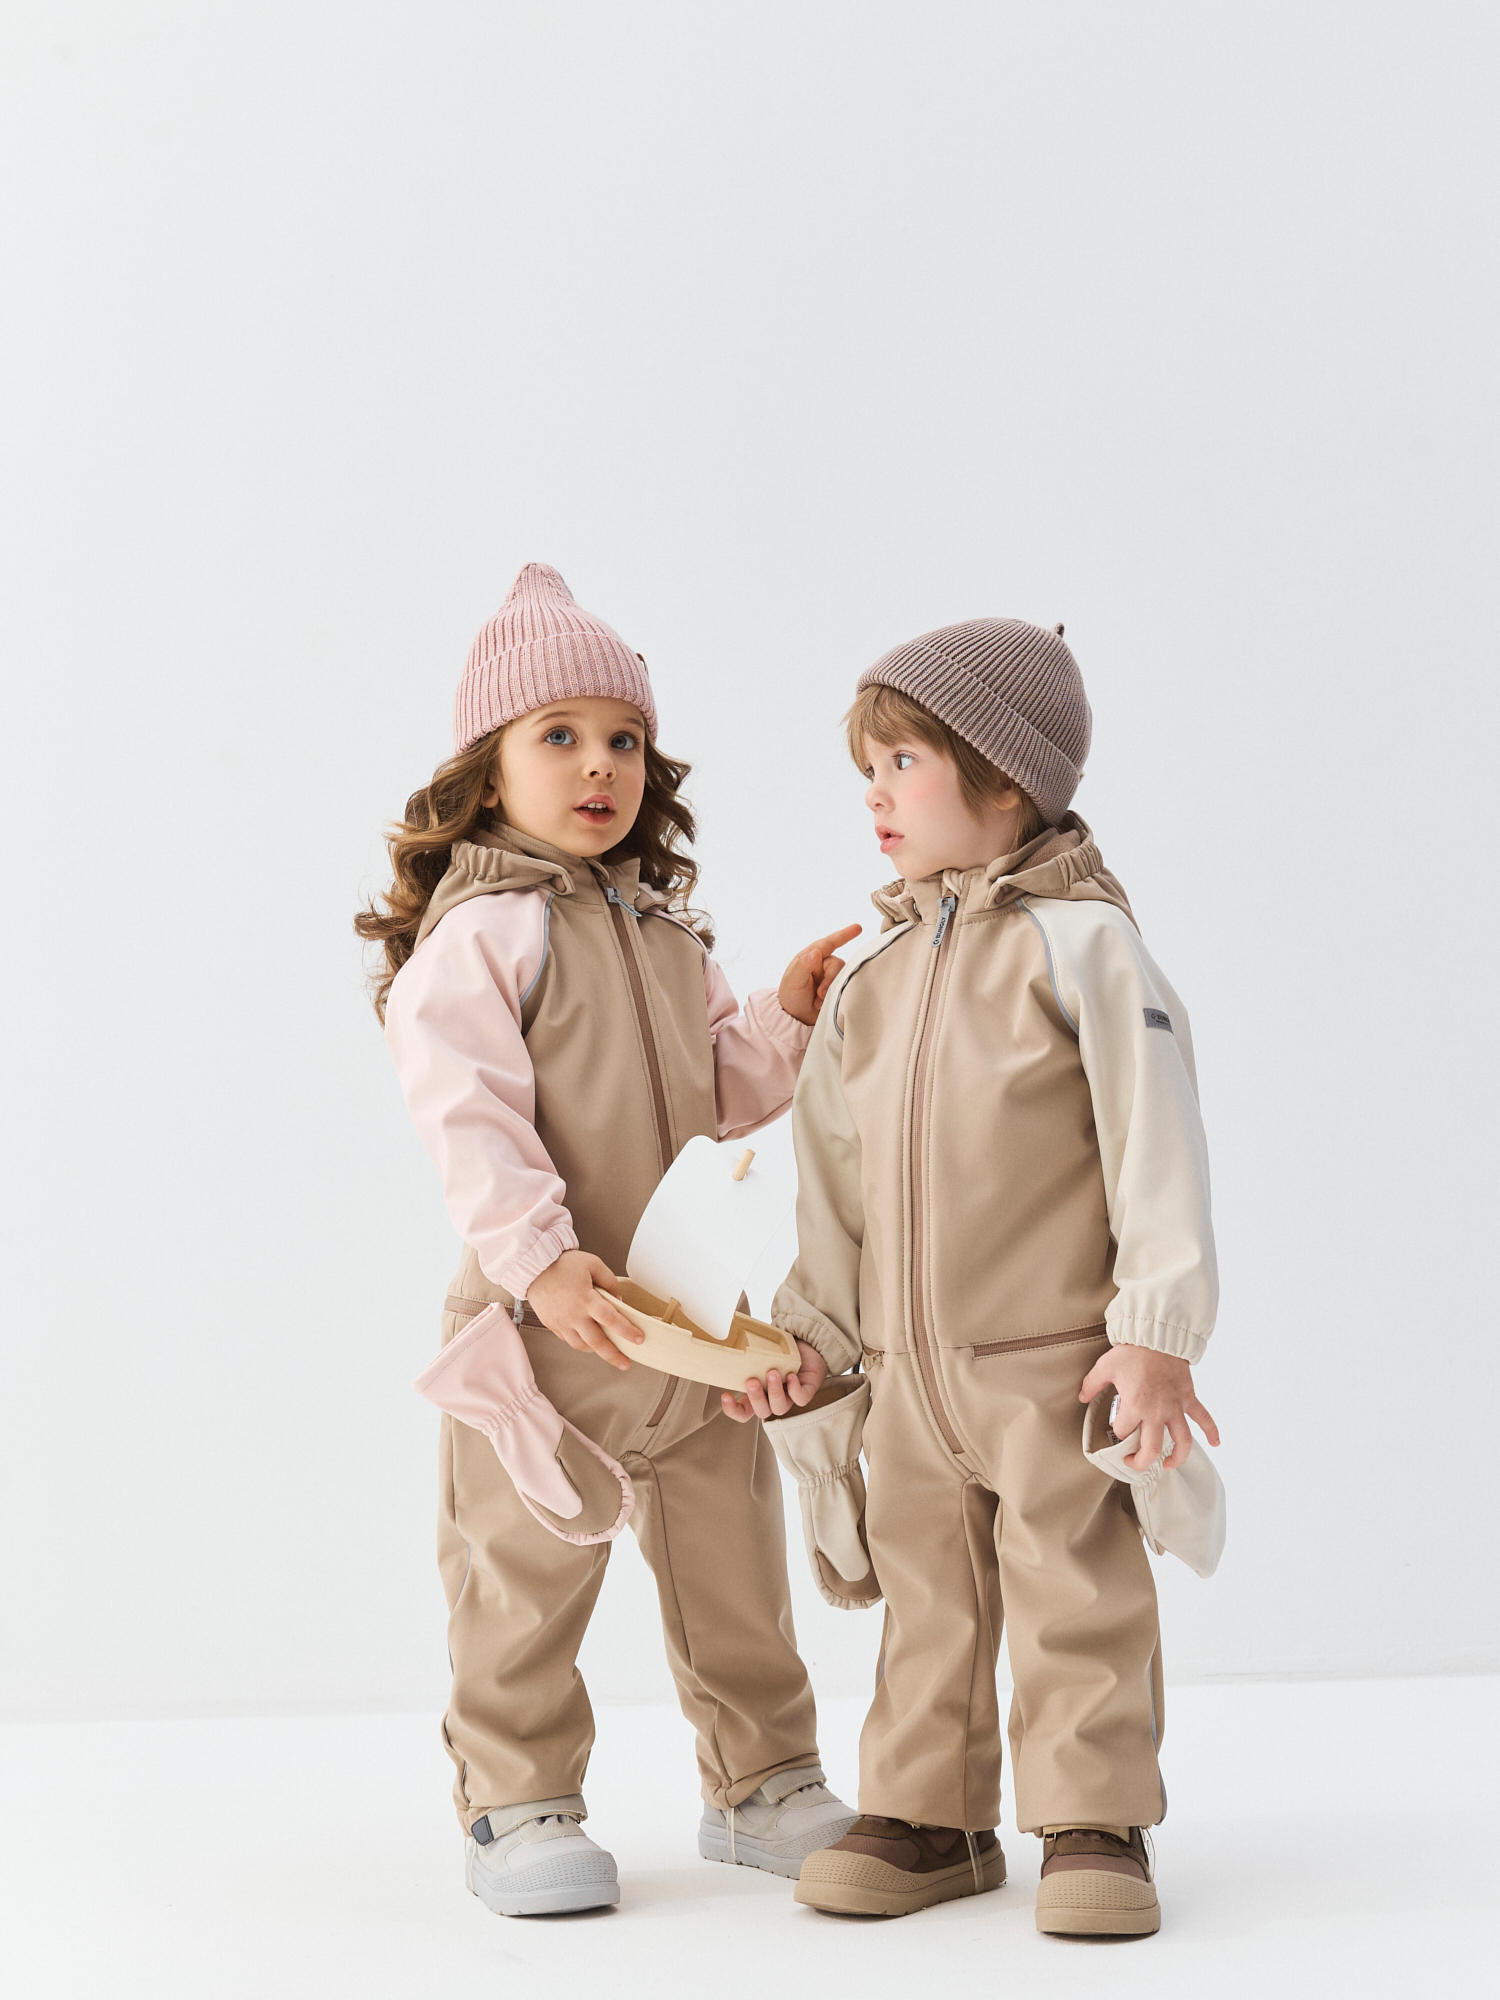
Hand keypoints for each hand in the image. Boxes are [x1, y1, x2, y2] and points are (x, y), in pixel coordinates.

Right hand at [525, 1250, 643, 1371]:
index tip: (639, 1339)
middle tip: (625, 1363)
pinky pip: (569, 1340)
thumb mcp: (593, 1264)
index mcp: (585, 1298)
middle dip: (613, 1355)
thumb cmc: (562, 1264)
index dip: (627, 1331)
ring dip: (597, 1351)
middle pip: (597, 1341)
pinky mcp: (552, 1325)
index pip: (611, 1319)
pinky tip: (589, 1341)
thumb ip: (609, 1281)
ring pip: (582, 1345)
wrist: (534, 1267)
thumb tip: (618, 1299)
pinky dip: (581, 1343)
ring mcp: (561, 1322)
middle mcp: (573, 1314)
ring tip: (609, 1353)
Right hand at [720, 1341, 827, 1422]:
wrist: (807, 1343)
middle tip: (752, 1381)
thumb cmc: (780, 1349)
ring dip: (774, 1392)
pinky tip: (791, 1375)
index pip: (743, 1411)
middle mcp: (772, 1398)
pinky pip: (800, 1399)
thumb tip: (731, 1334)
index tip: (726, 1396)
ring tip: (773, 1372)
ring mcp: (789, 1397)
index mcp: (758, 1393)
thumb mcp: (761, 1350)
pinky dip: (795, 1389)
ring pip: (780, 1408)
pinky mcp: (806, 1391)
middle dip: (756, 1399)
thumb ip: (748, 1349)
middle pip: (762, 1412)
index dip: (733, 1410)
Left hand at [778, 925, 862, 1025]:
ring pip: (842, 977)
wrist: (796, 1018)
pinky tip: (824, 1003)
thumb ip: (803, 966)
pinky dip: (836, 996)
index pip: (828, 943)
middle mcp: (822, 965)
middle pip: (837, 964)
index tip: (858, 928)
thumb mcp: (793, 981)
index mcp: (810, 957)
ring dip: (831, 990)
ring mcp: (830, 977)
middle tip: (819, 994)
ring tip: (818, 1001)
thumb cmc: (791, 996)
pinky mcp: (837, 989)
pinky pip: (845, 988)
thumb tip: (816, 952)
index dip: (844, 935)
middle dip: (829, 980)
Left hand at [1079, 1345, 1219, 1470]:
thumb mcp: (1105, 1366)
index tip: (1113, 1431)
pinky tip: (1216, 1443)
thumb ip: (1092, 1384)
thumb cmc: (1132, 1351)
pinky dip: (1212, 1431)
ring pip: (1182, 1441)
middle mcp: (1157, 1411)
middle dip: (1141, 1461)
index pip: (1123, 1432)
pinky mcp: (1188, 1398)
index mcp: (1135, 1405)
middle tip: (1132, 1462)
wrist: (1158, 1335)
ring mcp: (1176, 1407)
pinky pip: (1204, 1418)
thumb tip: (1081, 1397)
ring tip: (1168, 1465)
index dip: (1115, 1434)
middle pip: (1152, 1448)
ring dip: (1177, 1457)